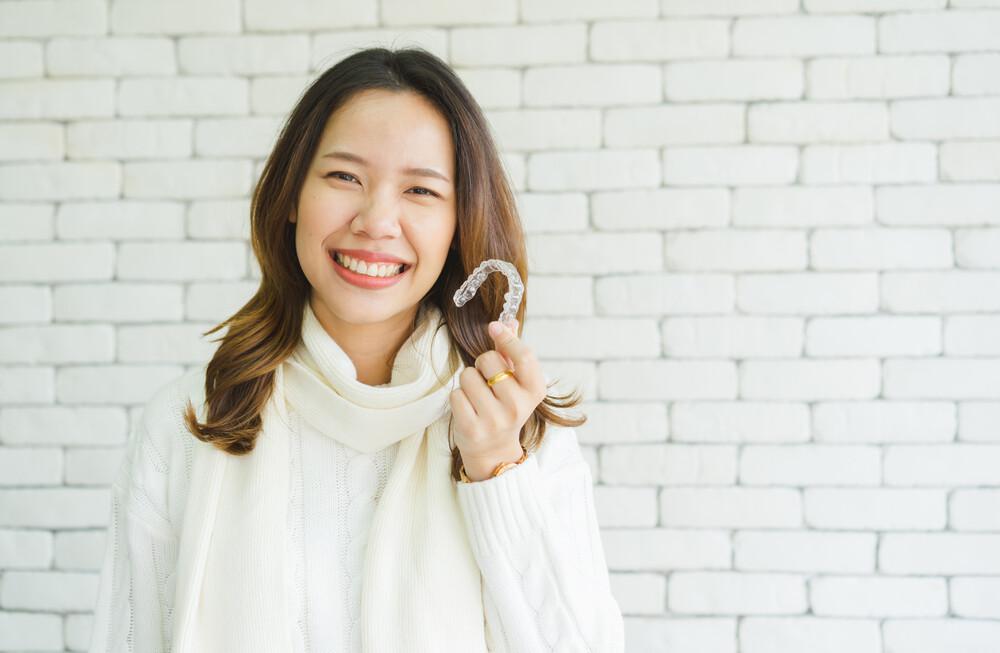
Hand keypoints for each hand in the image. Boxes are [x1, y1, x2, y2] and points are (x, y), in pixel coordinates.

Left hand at [449, 318, 546, 481]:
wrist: (494, 451)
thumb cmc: (505, 408)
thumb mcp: (517, 383)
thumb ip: (512, 352)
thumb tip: (509, 320)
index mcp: (534, 392)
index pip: (524, 356)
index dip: (507, 338)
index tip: (494, 327)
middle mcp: (517, 407)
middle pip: (489, 361)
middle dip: (482, 364)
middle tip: (487, 380)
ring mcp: (494, 420)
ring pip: (468, 376)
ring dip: (468, 381)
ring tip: (477, 397)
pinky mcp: (472, 429)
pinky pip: (455, 394)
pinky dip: (458, 397)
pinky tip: (468, 408)